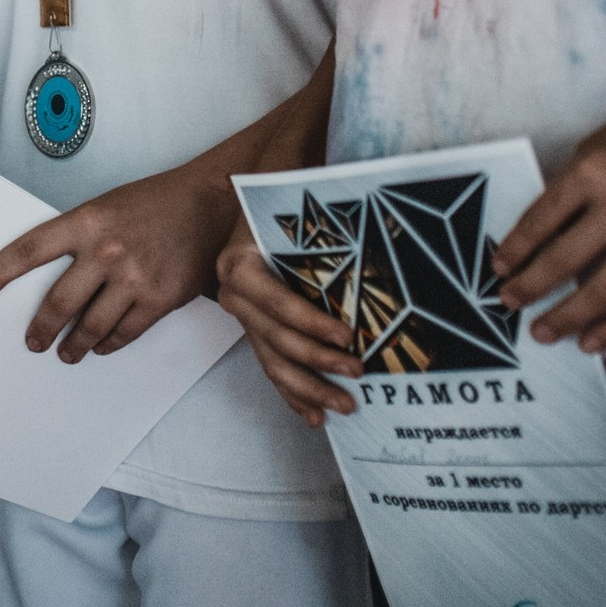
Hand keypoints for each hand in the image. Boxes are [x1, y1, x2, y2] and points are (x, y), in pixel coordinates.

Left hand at [0, 163, 233, 362]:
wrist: (212, 203)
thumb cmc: (157, 201)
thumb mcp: (107, 206)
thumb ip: (80, 236)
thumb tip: (53, 271)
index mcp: (87, 221)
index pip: (30, 250)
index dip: (0, 272)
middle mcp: (106, 251)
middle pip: (58, 301)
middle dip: (41, 327)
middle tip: (33, 341)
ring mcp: (133, 278)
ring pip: (91, 325)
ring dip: (74, 345)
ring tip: (66, 353)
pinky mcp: (159, 298)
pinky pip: (125, 332)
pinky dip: (109, 343)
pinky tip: (101, 346)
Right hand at [216, 220, 361, 424]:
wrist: (258, 192)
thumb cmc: (281, 202)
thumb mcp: (292, 214)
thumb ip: (317, 239)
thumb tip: (372, 263)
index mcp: (239, 265)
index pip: (278, 304)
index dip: (312, 324)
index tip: (348, 337)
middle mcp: (233, 294)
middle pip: (277, 339)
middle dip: (318, 362)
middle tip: (357, 373)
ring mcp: (242, 315)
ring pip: (273, 361)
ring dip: (309, 388)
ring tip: (343, 405)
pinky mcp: (253, 329)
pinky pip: (270, 365)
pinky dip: (292, 392)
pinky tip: (312, 414)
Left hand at [493, 28, 605, 353]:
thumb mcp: (602, 140)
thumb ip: (576, 184)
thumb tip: (545, 232)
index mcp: (591, 169)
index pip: (539, 221)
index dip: (514, 250)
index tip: (498, 269)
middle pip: (561, 261)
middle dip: (529, 289)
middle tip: (507, 305)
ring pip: (602, 291)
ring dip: (566, 318)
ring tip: (541, 333)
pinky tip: (593, 340)